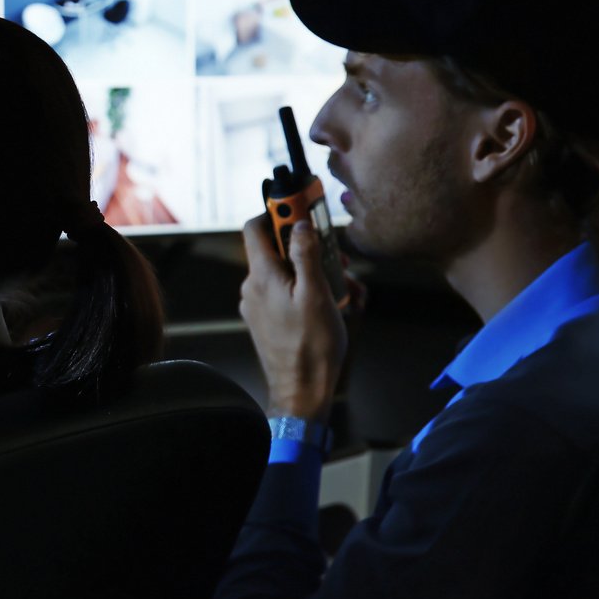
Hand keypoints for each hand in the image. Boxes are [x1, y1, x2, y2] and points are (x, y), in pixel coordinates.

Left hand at [239, 216, 348, 420]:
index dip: (277, 212)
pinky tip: (335, 307)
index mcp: (261, 276)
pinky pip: (286, 295)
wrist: (301, 391)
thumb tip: (299, 224)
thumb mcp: (317, 295)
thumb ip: (306, 256)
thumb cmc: (312, 346)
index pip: (256, 228)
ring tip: (344, 291)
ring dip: (315, 274)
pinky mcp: (265, 319)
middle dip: (309, 250)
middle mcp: (253, 287)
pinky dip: (308, 293)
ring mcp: (257, 304)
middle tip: (337, 260)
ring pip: (287, 274)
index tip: (300, 207)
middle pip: (278, 251)